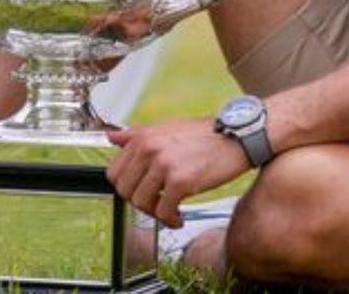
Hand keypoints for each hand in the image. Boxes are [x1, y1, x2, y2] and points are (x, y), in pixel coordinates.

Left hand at [105, 118, 251, 226]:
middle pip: (124, 190)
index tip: (139, 191)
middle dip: (139, 202)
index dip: (126, 187)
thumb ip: (136, 134)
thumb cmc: (205, 135)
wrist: (238, 137)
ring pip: (141, 202)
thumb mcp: (166, 128)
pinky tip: (179, 218)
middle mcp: (149, 149)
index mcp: (142, 137)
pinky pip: (163, 211)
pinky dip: (170, 220)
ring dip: (154, 213)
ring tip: (168, 211)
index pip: (114, 172)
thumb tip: (111, 137)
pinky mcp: (181, 181)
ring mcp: (164, 165)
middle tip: (155, 204)